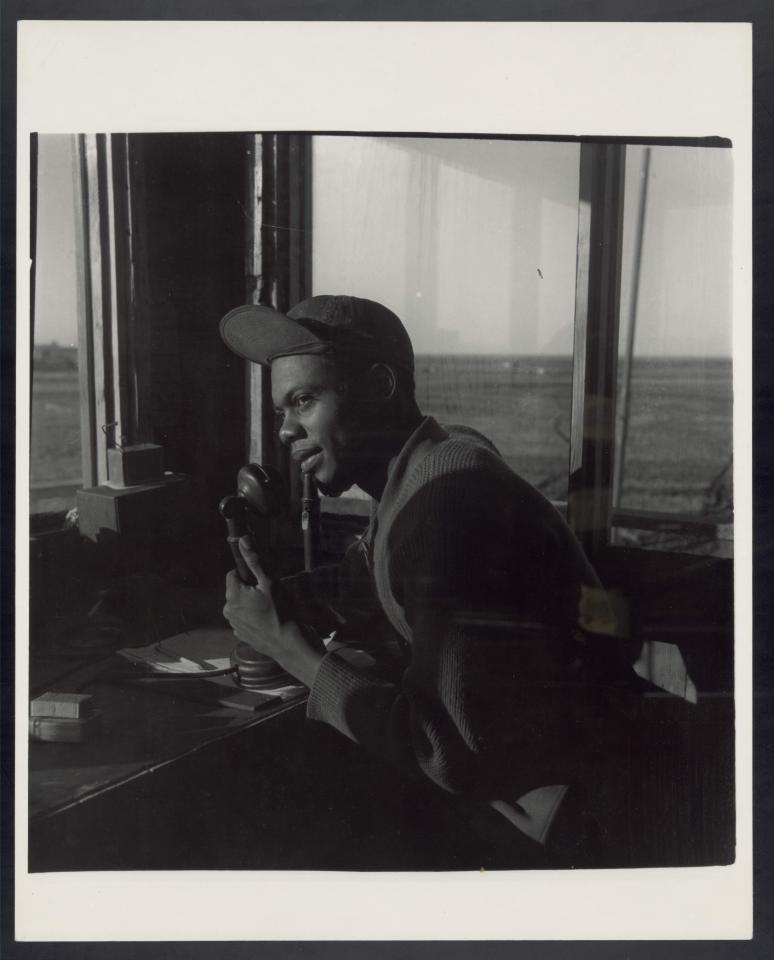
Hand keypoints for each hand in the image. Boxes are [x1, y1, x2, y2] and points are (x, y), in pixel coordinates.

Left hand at [222, 537, 324, 686]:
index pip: (233, 574)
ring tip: (270, 609)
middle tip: (269, 595)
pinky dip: (254, 616)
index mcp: (232, 595)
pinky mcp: (241, 635)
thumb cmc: (281, 612)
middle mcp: (228, 610)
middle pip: (237, 589)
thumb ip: (255, 561)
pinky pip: (245, 618)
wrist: (289, 645)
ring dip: (252, 603)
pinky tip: (268, 620)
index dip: (248, 574)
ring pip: (241, 604)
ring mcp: (234, 624)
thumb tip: (243, 540)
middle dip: (250, 589)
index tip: (262, 581)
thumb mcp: (270, 582)